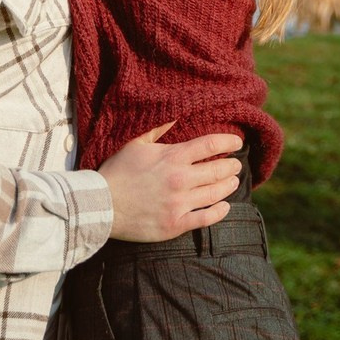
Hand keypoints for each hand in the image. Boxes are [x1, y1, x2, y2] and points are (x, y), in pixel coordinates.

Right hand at [98, 124, 243, 242]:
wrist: (102, 204)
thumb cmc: (118, 171)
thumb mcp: (136, 143)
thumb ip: (158, 130)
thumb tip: (174, 115)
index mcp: (172, 157)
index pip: (210, 145)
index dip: (228, 141)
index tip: (237, 141)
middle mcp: (180, 179)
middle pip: (218, 170)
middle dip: (231, 165)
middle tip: (236, 164)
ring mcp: (179, 203)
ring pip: (216, 194)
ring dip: (229, 186)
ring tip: (233, 181)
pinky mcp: (176, 224)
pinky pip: (206, 218)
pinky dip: (220, 212)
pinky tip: (225, 206)